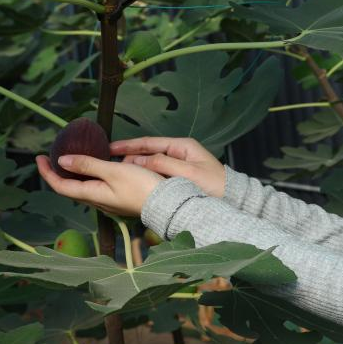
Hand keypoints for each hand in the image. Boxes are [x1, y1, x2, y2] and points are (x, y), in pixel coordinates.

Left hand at [35, 152, 164, 218]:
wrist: (167, 205)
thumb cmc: (142, 187)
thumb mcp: (114, 171)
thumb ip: (88, 165)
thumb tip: (62, 161)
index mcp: (92, 194)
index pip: (61, 185)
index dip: (47, 172)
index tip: (39, 157)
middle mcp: (97, 201)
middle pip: (70, 188)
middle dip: (57, 172)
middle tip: (51, 156)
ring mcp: (107, 202)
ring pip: (83, 188)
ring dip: (72, 174)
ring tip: (70, 159)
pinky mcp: (117, 200)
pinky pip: (95, 187)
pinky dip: (87, 175)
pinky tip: (95, 167)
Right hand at [110, 136, 225, 199]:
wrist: (235, 200)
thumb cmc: (216, 186)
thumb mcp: (189, 173)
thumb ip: (164, 165)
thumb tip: (137, 161)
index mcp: (183, 146)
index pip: (149, 143)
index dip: (128, 145)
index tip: (109, 148)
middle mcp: (179, 153)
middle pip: (148, 152)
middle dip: (128, 156)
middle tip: (107, 161)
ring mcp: (179, 165)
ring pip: (151, 164)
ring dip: (135, 167)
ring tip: (116, 171)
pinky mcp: (180, 178)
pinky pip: (157, 174)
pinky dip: (145, 176)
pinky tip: (135, 181)